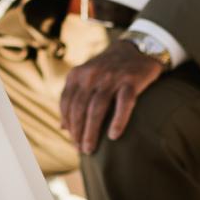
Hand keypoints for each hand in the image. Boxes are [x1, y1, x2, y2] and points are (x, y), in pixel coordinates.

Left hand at [60, 39, 164, 154]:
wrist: (137, 49)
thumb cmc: (109, 70)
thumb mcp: (87, 78)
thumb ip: (74, 98)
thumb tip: (62, 127)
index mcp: (78, 74)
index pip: (67, 103)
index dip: (68, 124)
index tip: (72, 141)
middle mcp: (92, 74)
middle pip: (79, 108)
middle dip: (78, 131)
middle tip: (81, 150)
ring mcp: (111, 77)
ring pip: (97, 108)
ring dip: (92, 131)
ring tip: (90, 148)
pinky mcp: (131, 81)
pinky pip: (123, 103)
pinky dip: (118, 121)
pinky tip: (113, 136)